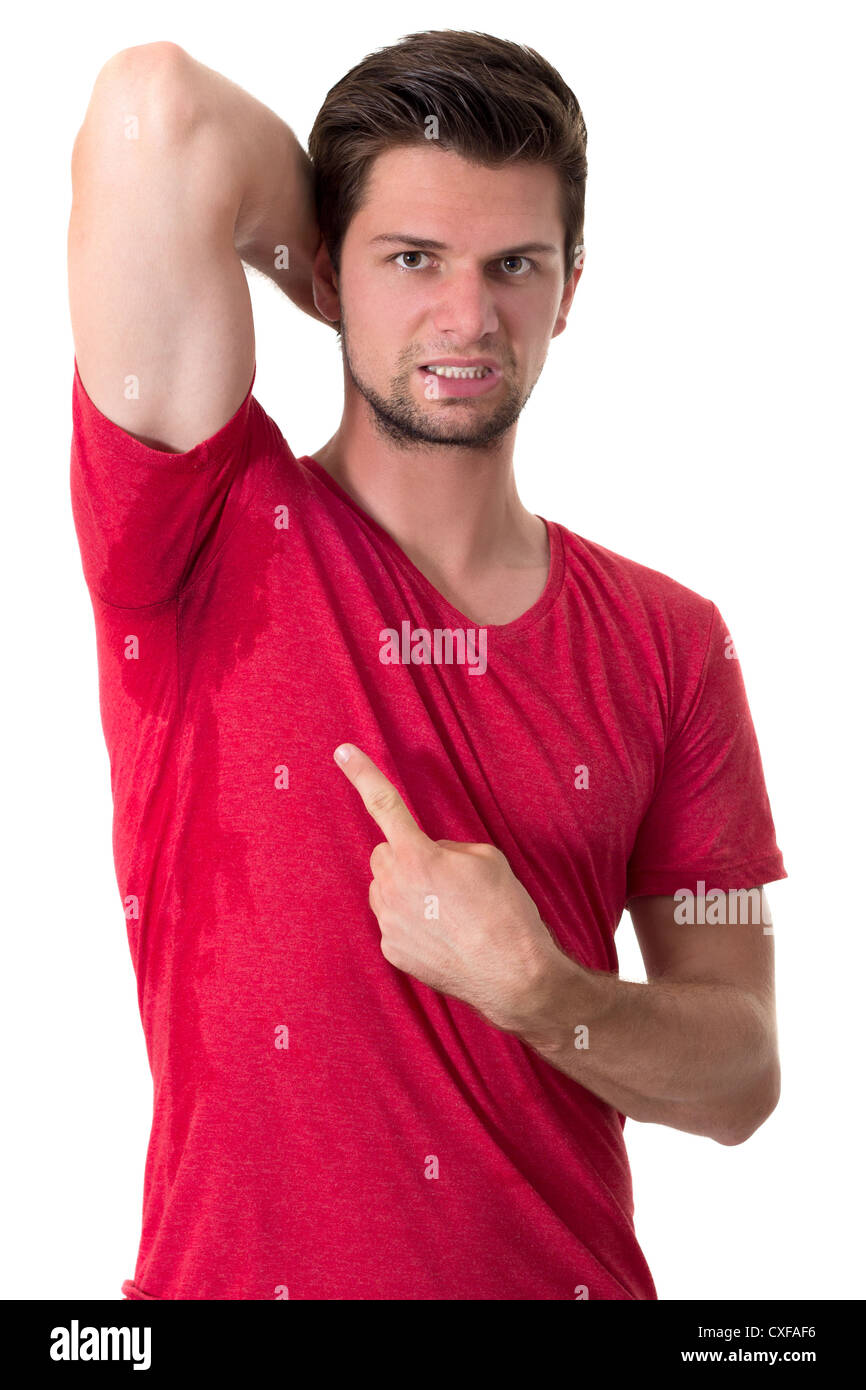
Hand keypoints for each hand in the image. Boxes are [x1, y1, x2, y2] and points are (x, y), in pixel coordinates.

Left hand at [333, 742, 562, 1033]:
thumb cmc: (506, 912)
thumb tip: (431, 857)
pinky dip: (412, 923)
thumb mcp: (488, 859)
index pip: (385, 805)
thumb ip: (448, 848)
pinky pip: (393, 922)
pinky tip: (442, 935)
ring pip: (386, 888)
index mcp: (418, 855)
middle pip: (386, 854)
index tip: (342, 750)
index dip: (363, 774)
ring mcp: (389, 922)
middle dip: (407, 857)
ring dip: (407, 890)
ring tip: (448, 911)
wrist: (513, 975)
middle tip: (445, 877)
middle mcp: (395, 887)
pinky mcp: (392, 950)